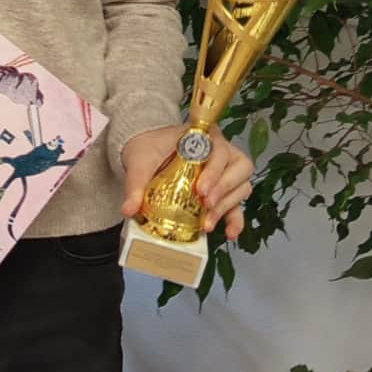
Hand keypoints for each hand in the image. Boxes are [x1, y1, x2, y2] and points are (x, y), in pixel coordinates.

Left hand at [120, 125, 254, 241]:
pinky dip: (236, 219)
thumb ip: (135, 183)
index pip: (220, 150)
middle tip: (206, 204)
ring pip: (242, 186)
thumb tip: (129, 209)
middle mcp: (221, 152)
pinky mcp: (223, 192)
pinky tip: (230, 233)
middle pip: (240, 167)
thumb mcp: (139, 162)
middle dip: (224, 188)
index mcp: (204, 137)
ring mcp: (225, 172)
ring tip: (207, 223)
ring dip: (227, 206)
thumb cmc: (148, 149)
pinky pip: (237, 204)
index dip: (215, 171)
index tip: (201, 190)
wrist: (145, 151)